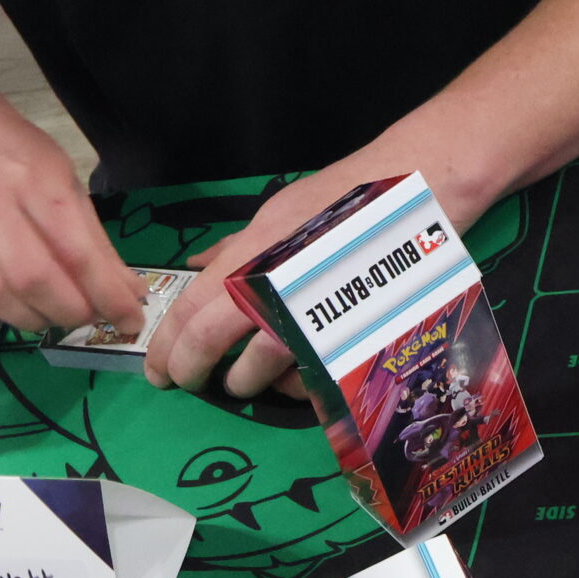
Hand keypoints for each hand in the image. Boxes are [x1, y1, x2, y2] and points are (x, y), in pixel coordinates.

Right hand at [0, 81, 148, 335]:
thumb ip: (95, 241)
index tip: (130, 320)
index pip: (76, 251)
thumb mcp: (65, 182)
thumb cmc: (15, 157)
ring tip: (49, 314)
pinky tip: (1, 309)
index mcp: (35, 181)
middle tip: (85, 316)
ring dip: (31, 319)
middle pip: (33, 279)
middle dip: (69, 311)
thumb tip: (129, 296)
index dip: (107, 295)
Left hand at [143, 150, 492, 398]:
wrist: (421, 192)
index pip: (190, 306)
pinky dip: (292, 385)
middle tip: (186, 382)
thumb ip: (238, 247)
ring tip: (241, 381)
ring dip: (243, 382)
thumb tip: (198, 264)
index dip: (166, 344)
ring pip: (257, 371)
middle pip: (210, 343)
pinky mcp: (345, 340)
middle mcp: (274, 286)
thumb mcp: (282, 211)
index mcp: (254, 251)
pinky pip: (307, 380)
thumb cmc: (351, 198)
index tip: (157, 367)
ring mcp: (311, 317)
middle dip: (190, 370)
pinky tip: (290, 377)